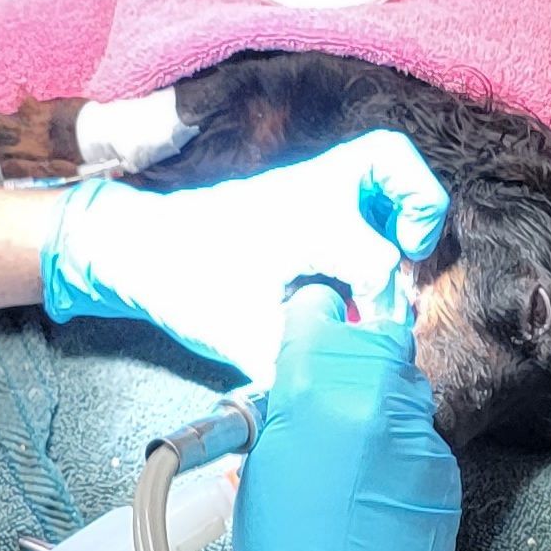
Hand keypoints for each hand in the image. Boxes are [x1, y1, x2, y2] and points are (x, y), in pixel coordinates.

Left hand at [40, 133, 449, 380]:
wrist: (129, 245)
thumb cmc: (178, 279)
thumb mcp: (235, 331)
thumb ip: (292, 363)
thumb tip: (332, 391)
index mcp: (304, 218)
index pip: (377, 258)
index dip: (381, 305)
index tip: (362, 333)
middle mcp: (310, 188)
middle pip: (391, 158)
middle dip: (421, 206)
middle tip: (412, 252)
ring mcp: (304, 184)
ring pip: (378, 163)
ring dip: (402, 204)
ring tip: (398, 251)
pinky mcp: (297, 194)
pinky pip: (357, 182)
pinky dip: (377, 208)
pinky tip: (361, 258)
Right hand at [225, 283, 460, 550]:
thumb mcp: (255, 466)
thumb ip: (282, 409)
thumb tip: (298, 379)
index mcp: (314, 394)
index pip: (320, 313)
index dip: (312, 320)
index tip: (309, 328)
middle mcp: (376, 405)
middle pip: (374, 344)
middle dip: (351, 365)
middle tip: (324, 404)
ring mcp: (418, 441)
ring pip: (403, 393)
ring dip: (377, 411)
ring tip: (346, 460)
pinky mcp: (445, 476)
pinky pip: (421, 442)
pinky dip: (399, 455)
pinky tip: (370, 493)